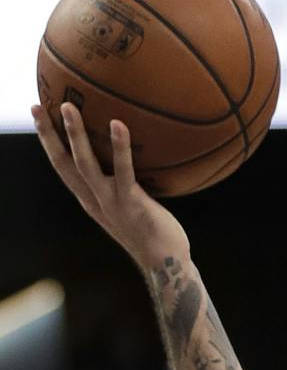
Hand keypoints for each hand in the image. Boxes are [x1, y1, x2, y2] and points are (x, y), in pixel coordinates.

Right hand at [33, 103, 189, 267]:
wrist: (166, 263)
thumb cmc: (154, 232)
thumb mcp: (130, 206)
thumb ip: (124, 185)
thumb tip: (132, 159)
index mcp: (90, 199)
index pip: (62, 166)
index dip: (48, 142)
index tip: (38, 115)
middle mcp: (94, 200)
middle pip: (62, 162)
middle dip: (48, 134)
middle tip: (37, 106)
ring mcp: (110, 202)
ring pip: (85, 164)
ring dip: (74, 135)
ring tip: (69, 107)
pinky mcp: (131, 203)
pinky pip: (124, 171)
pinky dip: (120, 147)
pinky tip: (119, 124)